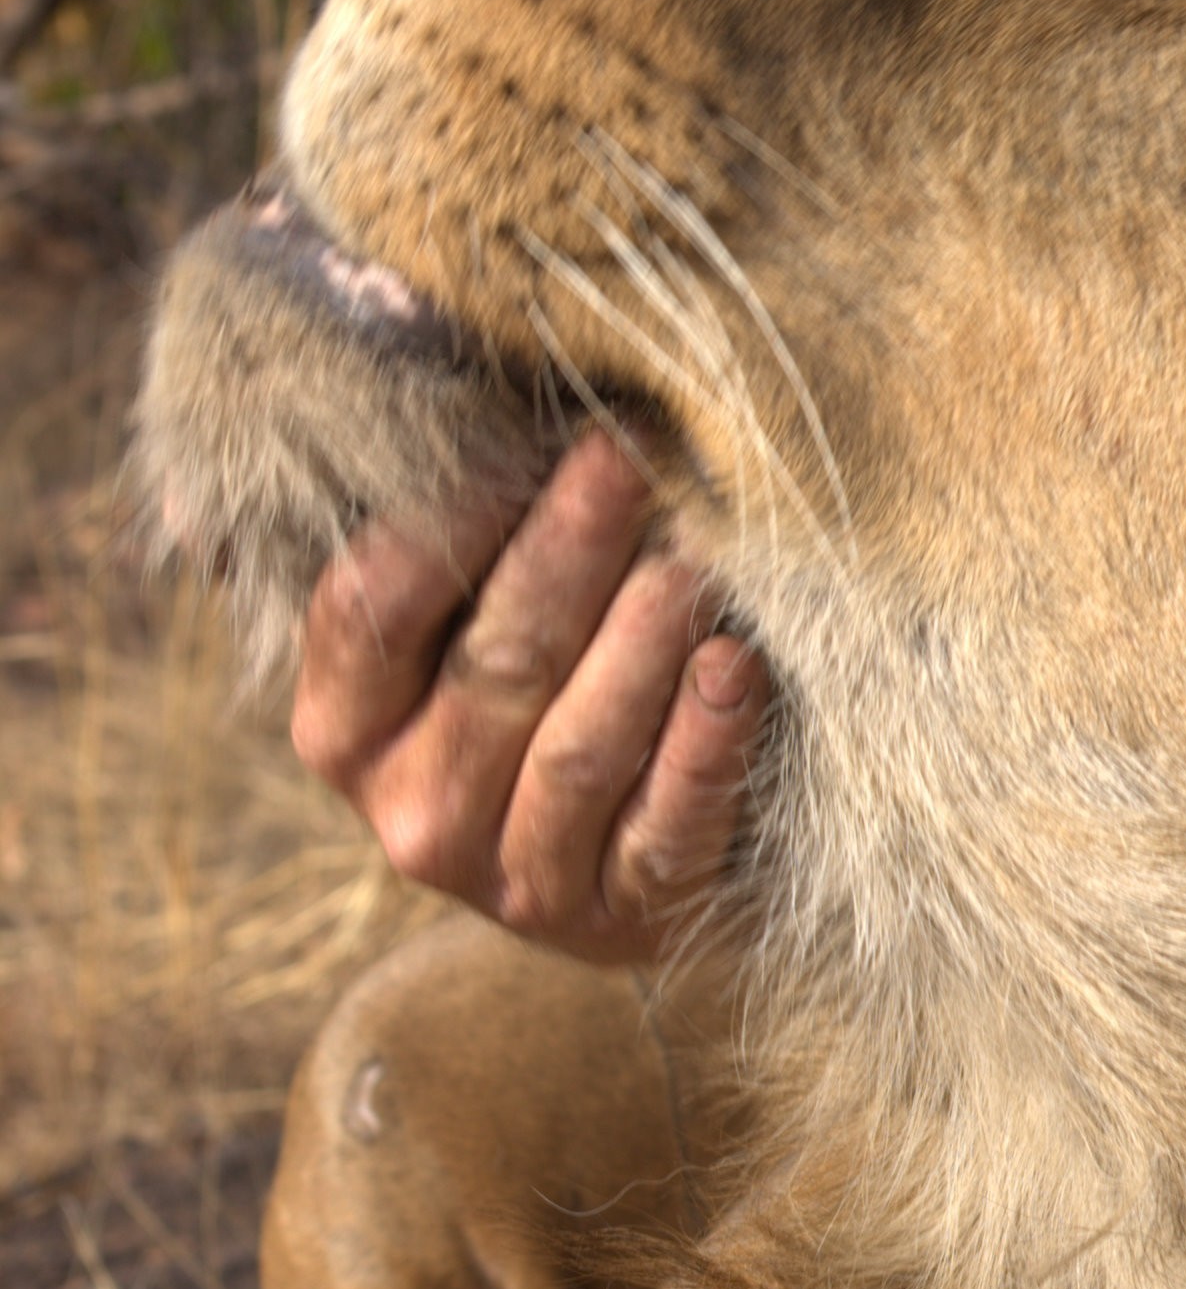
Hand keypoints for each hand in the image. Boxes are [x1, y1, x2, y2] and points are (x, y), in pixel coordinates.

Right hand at [289, 434, 764, 962]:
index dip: (448, 515)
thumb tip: (410, 367)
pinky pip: (666, 828)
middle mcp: (411, 815)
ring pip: (580, 749)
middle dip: (568, 552)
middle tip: (630, 460)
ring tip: (697, 557)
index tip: (525, 432)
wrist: (627, 866)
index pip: (370, 608)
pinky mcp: (624, 921)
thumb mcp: (458, 621)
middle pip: (493, 666)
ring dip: (643, 642)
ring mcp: (516, 881)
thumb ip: (435, 527)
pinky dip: (705, 745)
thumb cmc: (541, 688)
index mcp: (343, 728)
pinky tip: (739, 669)